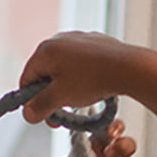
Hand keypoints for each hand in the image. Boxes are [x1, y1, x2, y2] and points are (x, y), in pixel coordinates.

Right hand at [20, 31, 156, 125]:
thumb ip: (40, 106)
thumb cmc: (93, 80)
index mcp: (45, 50)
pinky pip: (80, 64)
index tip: (43, 116)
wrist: (130, 67)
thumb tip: (27, 113)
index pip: (27, 79)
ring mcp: (78, 40)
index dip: (32, 101)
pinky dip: (81, 78)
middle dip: (51, 97)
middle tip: (62, 116)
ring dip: (66, 89)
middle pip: (45, 74)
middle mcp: (59, 40)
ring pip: (63, 70)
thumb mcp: (61, 97)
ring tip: (79, 101)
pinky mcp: (95, 44)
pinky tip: (92, 87)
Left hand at [62, 118, 137, 156]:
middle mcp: (118, 150)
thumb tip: (79, 137)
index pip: (117, 127)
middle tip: (107, 154)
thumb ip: (81, 144)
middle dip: (121, 147)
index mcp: (107, 138)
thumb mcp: (77, 150)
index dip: (117, 128)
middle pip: (129, 145)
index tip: (111, 134)